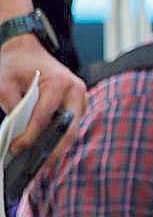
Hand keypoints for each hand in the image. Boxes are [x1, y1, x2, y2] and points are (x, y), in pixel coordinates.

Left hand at [0, 39, 86, 155]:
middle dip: (53, 150)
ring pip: (73, 130)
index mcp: (60, 82)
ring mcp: (80, 98)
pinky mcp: (78, 105)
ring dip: (59, 147)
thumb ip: (11, 105)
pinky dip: (60, 139)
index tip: (17, 148)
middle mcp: (76, 91)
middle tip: (38, 166)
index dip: (31, 136)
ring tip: (43, 163)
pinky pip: (72, 126)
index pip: (45, 117)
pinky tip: (48, 149)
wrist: (30, 50)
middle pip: (69, 129)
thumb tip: (16, 131)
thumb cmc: (18, 64)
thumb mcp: (5, 82)